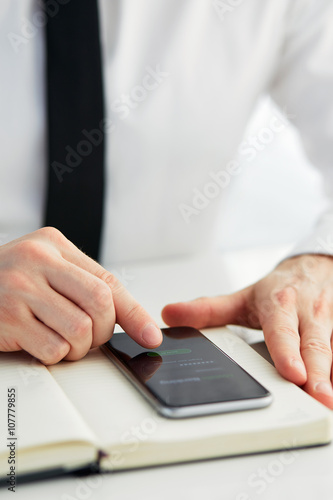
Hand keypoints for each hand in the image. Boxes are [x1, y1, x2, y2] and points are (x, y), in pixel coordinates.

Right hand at [0, 227, 161, 363]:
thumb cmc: (9, 284)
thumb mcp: (47, 271)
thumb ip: (84, 286)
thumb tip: (134, 322)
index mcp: (54, 244)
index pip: (108, 281)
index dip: (133, 313)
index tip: (150, 336)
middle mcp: (37, 259)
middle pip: (100, 303)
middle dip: (101, 332)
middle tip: (89, 337)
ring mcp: (19, 287)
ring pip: (79, 330)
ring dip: (77, 347)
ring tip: (61, 340)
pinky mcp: (6, 316)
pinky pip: (53, 348)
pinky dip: (54, 355)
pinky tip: (39, 343)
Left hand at [162, 254, 332, 408]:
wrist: (313, 269)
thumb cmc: (278, 290)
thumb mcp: (242, 298)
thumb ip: (208, 310)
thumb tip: (170, 315)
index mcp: (281, 305)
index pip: (283, 330)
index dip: (287, 352)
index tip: (293, 373)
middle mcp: (308, 314)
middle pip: (315, 346)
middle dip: (319, 374)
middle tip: (319, 399)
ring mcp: (328, 325)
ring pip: (332, 351)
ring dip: (330, 378)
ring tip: (327, 404)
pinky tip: (330, 392)